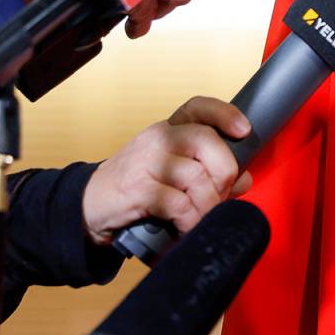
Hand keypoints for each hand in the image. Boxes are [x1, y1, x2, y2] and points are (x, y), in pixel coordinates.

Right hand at [81, 96, 252, 244]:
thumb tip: (245, 179)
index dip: (225, 114)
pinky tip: (186, 227)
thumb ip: (210, 172)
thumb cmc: (138, 188)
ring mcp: (146, 162)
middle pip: (206, 140)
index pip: (198, 107)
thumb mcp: (173, 173)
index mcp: (169, 130)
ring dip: (208, 204)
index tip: (244, 131)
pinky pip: (179, 204)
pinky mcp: (137, 189)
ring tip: (201, 216)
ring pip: (196, 176)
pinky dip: (190, 220)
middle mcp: (157, 138)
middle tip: (220, 194)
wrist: (90, 206)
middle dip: (224, 172)